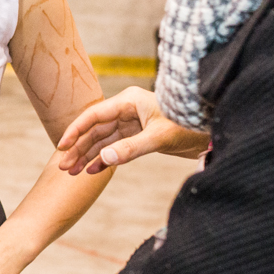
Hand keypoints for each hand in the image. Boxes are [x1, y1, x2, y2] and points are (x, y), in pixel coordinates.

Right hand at [57, 86, 210, 174]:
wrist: (211, 128)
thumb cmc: (188, 124)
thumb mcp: (160, 137)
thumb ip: (131, 148)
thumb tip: (104, 160)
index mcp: (129, 101)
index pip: (94, 115)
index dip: (76, 131)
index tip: (62, 146)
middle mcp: (128, 111)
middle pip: (95, 130)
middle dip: (79, 149)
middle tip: (64, 167)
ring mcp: (133, 124)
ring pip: (103, 141)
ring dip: (88, 156)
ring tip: (72, 172)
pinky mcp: (140, 136)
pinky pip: (116, 148)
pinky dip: (105, 160)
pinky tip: (92, 171)